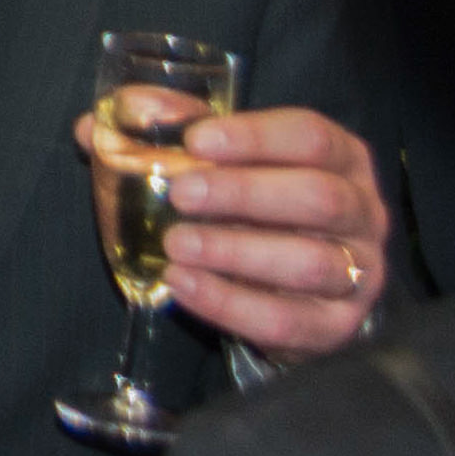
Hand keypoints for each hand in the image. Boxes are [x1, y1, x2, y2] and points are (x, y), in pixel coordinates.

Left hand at [141, 101, 391, 357]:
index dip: (255, 136)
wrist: (293, 287)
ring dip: (236, 252)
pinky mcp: (337, 327)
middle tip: (181, 193)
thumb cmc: (256, 206)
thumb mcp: (223, 162)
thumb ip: (166, 135)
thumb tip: (91, 128)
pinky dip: (230, 305)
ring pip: (309, 262)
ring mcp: (359, 274)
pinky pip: (287, 320)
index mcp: (342, 158)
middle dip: (244, 193)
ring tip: (176, 245)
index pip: (310, 136)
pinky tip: (183, 286)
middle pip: (317, 197)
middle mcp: (363, 213)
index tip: (196, 141)